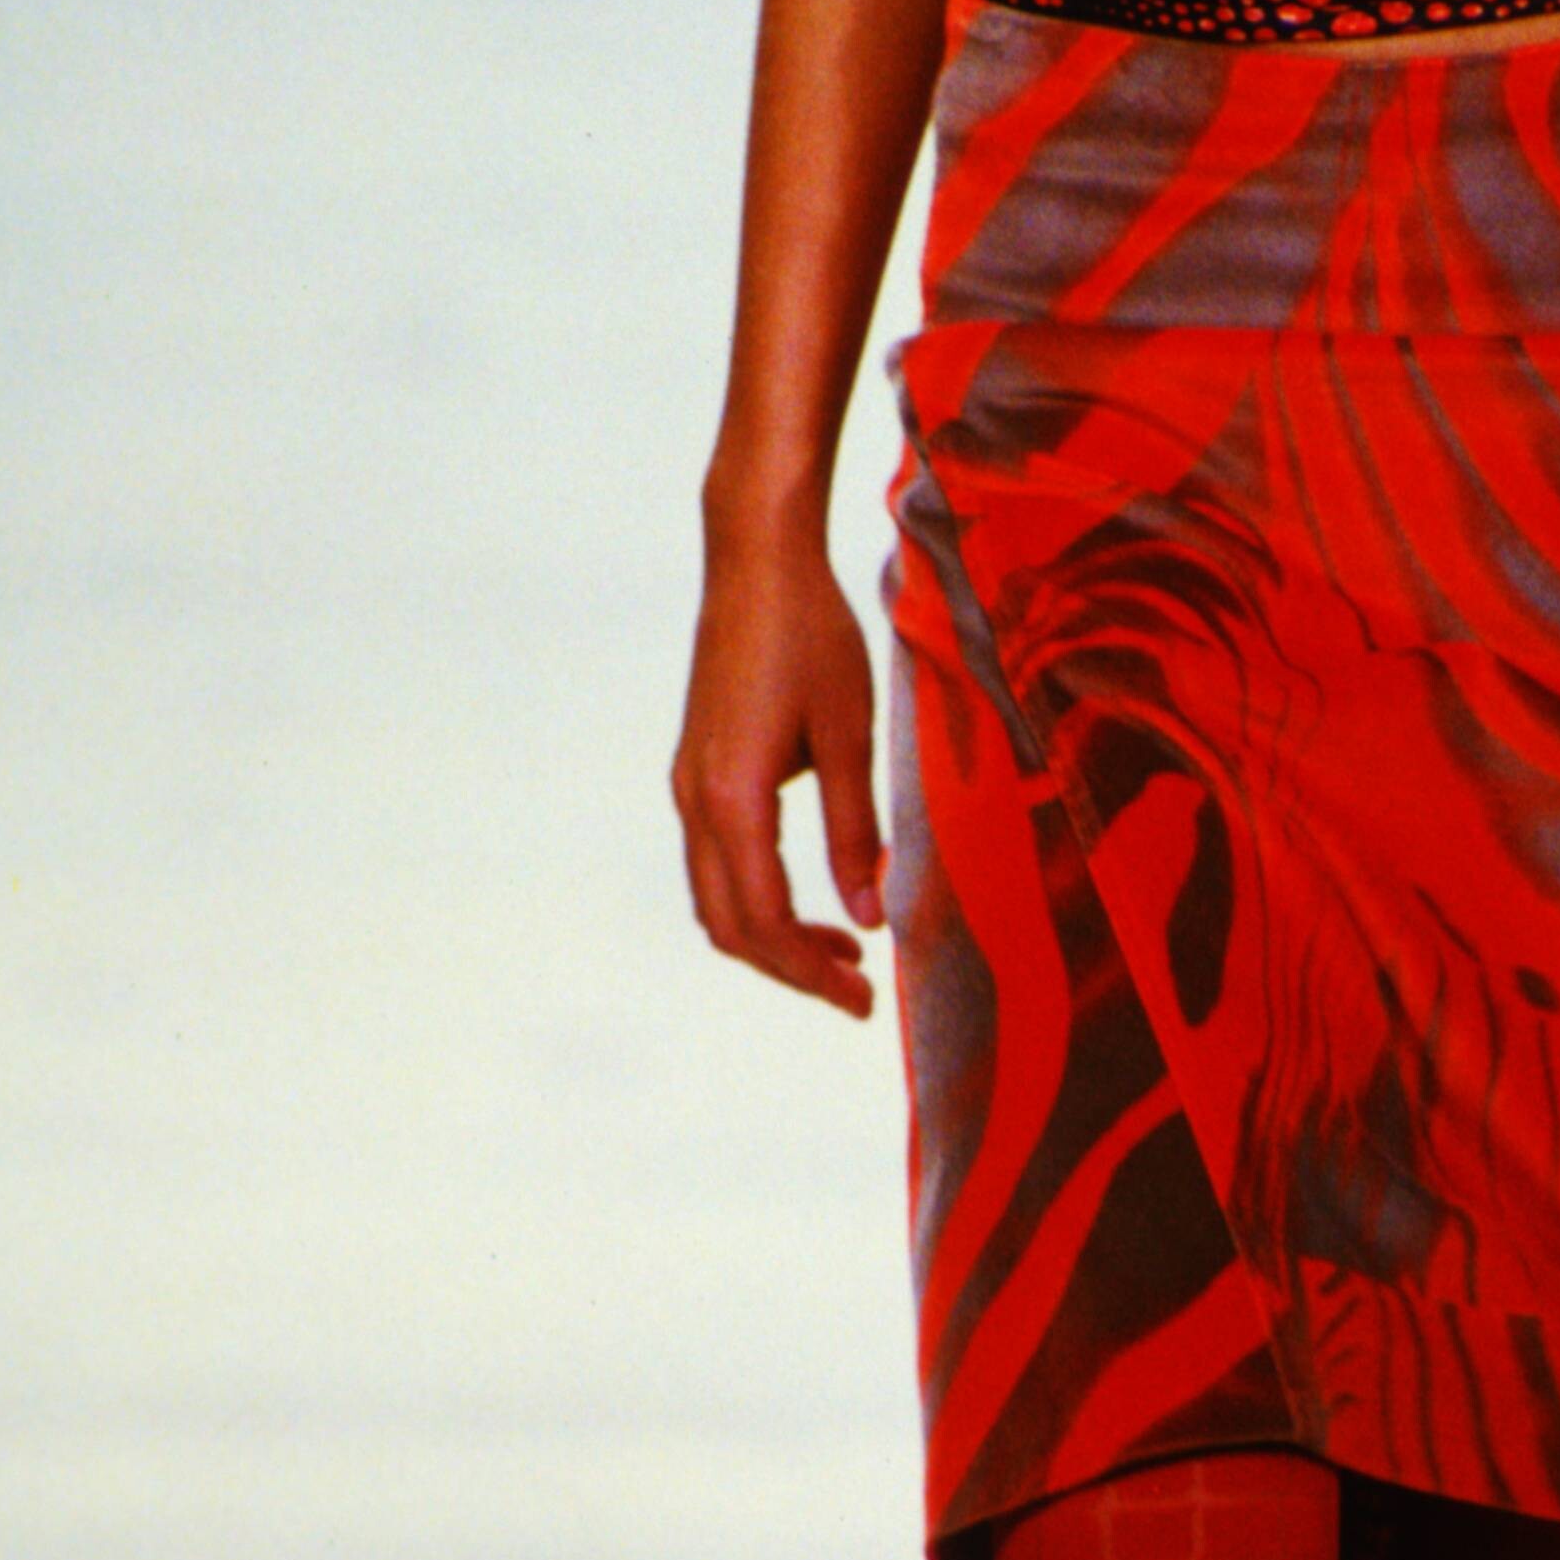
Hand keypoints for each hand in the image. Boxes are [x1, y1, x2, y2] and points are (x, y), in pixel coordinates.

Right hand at [672, 483, 887, 1015]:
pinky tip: (810, 886)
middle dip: (791, 968)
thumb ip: (855, 829)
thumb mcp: (849, 733)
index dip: (812, 974)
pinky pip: (715, 858)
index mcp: (732, 800)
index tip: (866, 1000)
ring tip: (843, 945)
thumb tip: (871, 916)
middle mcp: (695, 800)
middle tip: (859, 987)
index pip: (764, 923)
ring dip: (772, 933)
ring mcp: (688, 783)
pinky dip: (756, 893)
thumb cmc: (811, 635)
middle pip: (729, 926)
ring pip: (716, 896)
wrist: (755, 558)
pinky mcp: (697, 765)